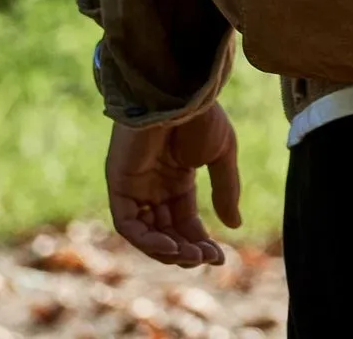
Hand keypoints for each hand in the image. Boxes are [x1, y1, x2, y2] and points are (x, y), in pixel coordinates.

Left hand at [106, 102, 240, 265]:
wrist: (179, 92)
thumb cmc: (202, 117)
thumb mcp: (222, 155)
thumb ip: (225, 190)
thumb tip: (234, 226)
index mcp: (178, 179)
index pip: (186, 221)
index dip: (200, 242)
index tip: (220, 258)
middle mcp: (154, 188)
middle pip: (166, 232)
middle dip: (186, 250)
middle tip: (206, 259)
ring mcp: (135, 188)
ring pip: (146, 234)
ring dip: (167, 250)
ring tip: (191, 256)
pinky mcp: (118, 185)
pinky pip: (129, 224)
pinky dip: (147, 240)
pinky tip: (170, 246)